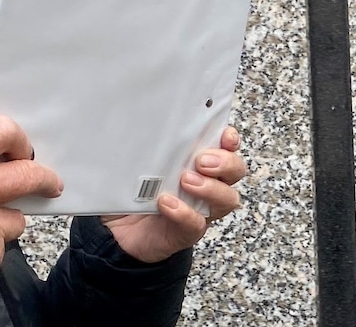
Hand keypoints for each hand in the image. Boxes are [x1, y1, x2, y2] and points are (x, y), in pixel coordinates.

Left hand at [101, 126, 245, 262]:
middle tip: (202, 161)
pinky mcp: (187, 231)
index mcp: (198, 163)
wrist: (120, 230)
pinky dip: (184, 213)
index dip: (230, 140)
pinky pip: (196, 224)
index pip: (226, 148)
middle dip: (225, 162)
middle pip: (235, 171)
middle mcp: (206, 185)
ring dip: (211, 188)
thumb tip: (136, 124)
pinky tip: (166, 203)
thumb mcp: (137, 163)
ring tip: (186, 180)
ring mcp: (199, 209)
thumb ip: (145, 146)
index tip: (225, 134)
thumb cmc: (133, 190)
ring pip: (226, 199)